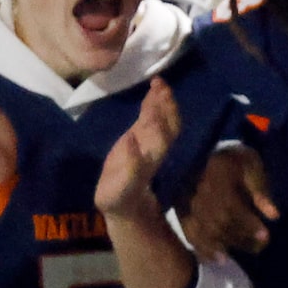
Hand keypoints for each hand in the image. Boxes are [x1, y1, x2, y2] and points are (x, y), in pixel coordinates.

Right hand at [95, 78, 180, 220]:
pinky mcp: (143, 137)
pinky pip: (153, 118)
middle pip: (168, 126)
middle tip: (161, 86)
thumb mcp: (120, 188)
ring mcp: (150, 142)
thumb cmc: (120, 198)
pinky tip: (153, 89)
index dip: (157, 122)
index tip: (151, 104)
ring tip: (159, 82)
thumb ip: (129, 166)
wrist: (125, 205)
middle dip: (166, 107)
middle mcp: (155, 149)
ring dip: (163, 101)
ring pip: (164, 120)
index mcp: (150, 159)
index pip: (159, 138)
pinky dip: (154, 103)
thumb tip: (131, 140)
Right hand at [179, 144, 276, 259]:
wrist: (195, 151)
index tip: (265, 235)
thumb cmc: (228, 160)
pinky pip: (190, 234)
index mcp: (219, 181)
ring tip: (242, 254)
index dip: (249, 225)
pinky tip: (217, 259)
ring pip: (206, 232)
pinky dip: (203, 249)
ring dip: (225, 247)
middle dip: (241, 239)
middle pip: (220, 224)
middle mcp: (201, 196)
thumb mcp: (250, 165)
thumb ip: (260, 189)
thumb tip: (274, 215)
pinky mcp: (181, 213)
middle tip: (258, 248)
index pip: (234, 208)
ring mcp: (188, 206)